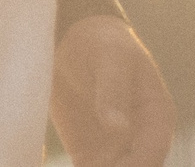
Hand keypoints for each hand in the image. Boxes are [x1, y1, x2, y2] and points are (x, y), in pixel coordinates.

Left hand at [51, 15, 176, 166]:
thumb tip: (118, 128)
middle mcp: (139, 140)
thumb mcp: (111, 58)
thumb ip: (114, 90)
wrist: (75, 40)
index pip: (150, 155)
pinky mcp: (88, 154)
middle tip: (88, 163)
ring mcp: (114, 150)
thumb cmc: (103, 42)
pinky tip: (39, 163)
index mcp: (156, 118)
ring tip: (79, 162)